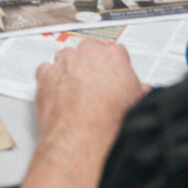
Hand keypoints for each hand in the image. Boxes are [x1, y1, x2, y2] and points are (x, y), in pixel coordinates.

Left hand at [34, 40, 146, 154]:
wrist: (82, 137)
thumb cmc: (108, 121)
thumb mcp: (137, 103)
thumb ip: (138, 89)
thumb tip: (142, 90)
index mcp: (113, 56)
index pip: (115, 52)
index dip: (113, 67)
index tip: (112, 77)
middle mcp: (87, 54)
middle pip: (89, 49)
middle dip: (90, 63)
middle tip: (94, 82)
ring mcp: (64, 63)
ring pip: (65, 56)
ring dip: (69, 67)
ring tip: (74, 87)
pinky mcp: (45, 77)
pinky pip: (45, 70)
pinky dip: (49, 78)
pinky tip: (55, 89)